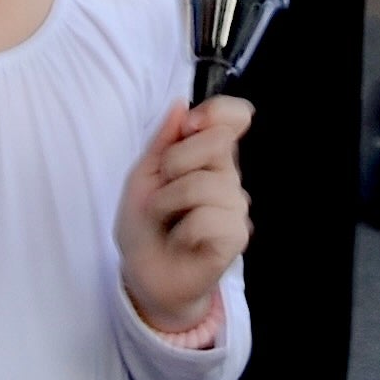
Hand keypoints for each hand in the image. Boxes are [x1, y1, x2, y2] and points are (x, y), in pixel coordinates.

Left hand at [117, 94, 254, 334]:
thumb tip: (181, 105)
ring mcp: (236, 207)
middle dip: (175, 163)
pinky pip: (209, 219)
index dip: (216, 112)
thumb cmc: (145, 225)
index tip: (189, 126)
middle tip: (162, 192)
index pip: (235, 116)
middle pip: (218, 142)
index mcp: (208, 156)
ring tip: (166, 221)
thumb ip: (162, 141)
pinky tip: (182, 241)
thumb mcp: (142, 176)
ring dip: (169, 204)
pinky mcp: (236, 237)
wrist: (143, 275)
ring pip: (206, 184)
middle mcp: (228, 177)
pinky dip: (183, 231)